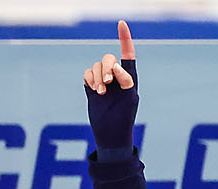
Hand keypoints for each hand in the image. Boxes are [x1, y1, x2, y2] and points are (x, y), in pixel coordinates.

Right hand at [84, 20, 138, 154]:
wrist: (111, 135)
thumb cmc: (124, 118)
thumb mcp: (130, 99)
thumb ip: (126, 81)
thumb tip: (116, 66)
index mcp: (129, 78)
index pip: (127, 54)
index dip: (124, 39)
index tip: (121, 24)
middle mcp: (116, 77)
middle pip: (108, 59)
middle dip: (106, 67)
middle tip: (108, 82)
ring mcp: (104, 82)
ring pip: (96, 67)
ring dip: (98, 77)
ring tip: (101, 92)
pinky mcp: (92, 87)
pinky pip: (87, 74)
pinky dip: (90, 79)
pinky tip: (94, 90)